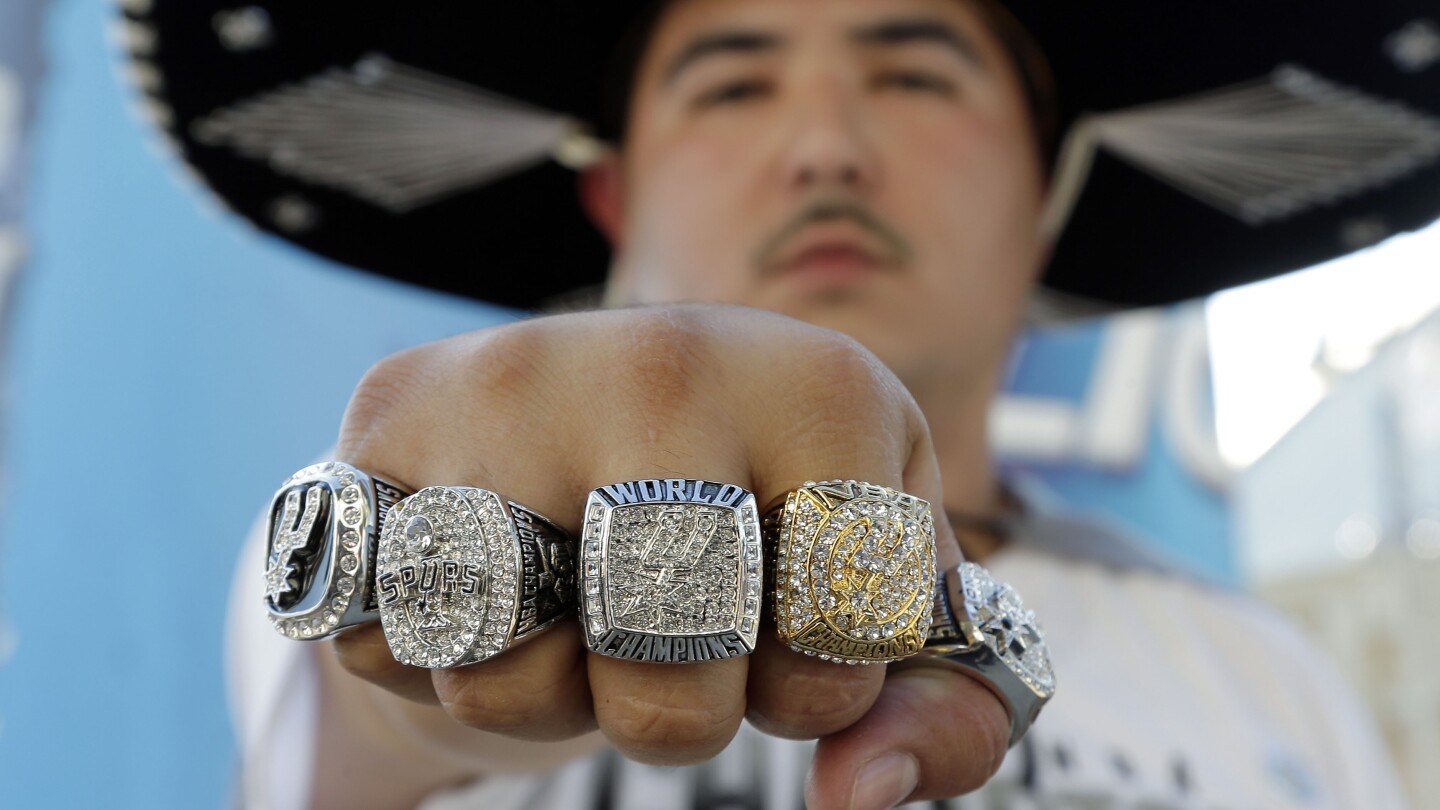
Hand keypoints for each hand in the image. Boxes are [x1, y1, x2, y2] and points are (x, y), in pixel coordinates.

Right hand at [330, 304, 1007, 807]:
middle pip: (672, 650)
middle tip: (677, 636)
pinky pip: (386, 634)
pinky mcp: (389, 414)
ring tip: (577, 608)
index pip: (845, 632)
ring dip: (547, 691)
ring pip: (509, 665)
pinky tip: (487, 587)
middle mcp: (667, 357)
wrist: (606, 401)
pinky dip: (436, 662)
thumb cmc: (761, 516)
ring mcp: (512, 379)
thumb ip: (939, 711)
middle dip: (682, 707)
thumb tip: (857, 794)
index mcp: (824, 385)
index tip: (794, 622)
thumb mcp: (878, 594)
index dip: (820, 682)